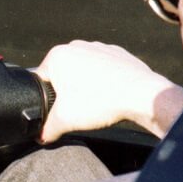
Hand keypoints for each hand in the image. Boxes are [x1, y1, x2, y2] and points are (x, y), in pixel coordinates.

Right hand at [35, 40, 182, 141]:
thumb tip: (41, 136)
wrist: (141, 94)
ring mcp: (98, 46)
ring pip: (83, 70)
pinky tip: (110, 94)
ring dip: (86, 85)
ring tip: (96, 102)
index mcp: (57, 56)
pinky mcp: (117, 53)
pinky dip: (104, 80)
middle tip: (78, 108)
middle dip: (67, 91)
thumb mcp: (64, 121)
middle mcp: (76, 46)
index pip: (41, 80)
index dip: (47, 98)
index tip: (59, 110)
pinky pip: (103, 69)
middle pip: (63, 74)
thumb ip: (47, 129)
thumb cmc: (100, 101)